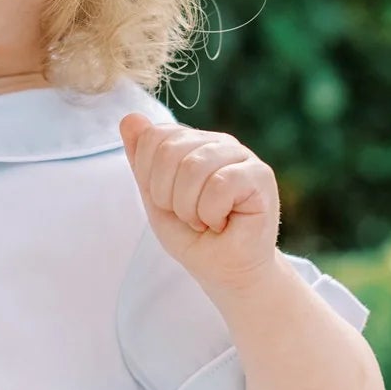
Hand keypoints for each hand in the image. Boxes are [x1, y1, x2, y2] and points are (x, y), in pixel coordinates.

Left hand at [118, 113, 279, 291]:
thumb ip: (142, 160)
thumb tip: (130, 117)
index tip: (169, 203)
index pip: (153, 137)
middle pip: (169, 150)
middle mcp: (218, 142)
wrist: (226, 272)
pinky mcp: (260, 175)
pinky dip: (210, 213)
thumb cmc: (194, 237)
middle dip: (168, 196)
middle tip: (189, 216)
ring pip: (193, 167)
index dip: (151, 179)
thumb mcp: (155, 198)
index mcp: (192, 143)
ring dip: (190, 208)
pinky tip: (223, 222)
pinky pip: (218, 184)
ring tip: (205, 220)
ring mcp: (242, 155)